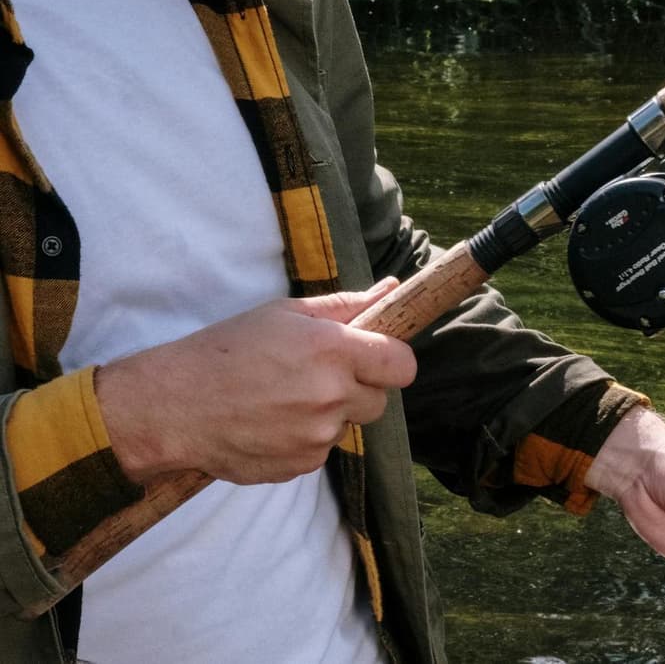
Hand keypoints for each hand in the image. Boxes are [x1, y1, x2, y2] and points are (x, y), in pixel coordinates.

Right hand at [98, 278, 416, 484]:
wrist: (172, 406)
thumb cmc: (226, 349)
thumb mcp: (285, 313)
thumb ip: (346, 306)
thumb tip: (391, 290)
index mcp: (332, 351)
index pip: (403, 366)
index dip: (392, 362)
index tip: (376, 359)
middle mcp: (331, 396)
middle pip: (380, 401)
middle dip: (358, 389)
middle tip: (317, 377)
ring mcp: (317, 435)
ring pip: (348, 426)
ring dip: (329, 415)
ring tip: (283, 399)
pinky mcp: (302, 465)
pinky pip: (321, 451)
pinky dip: (304, 439)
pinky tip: (270, 422)